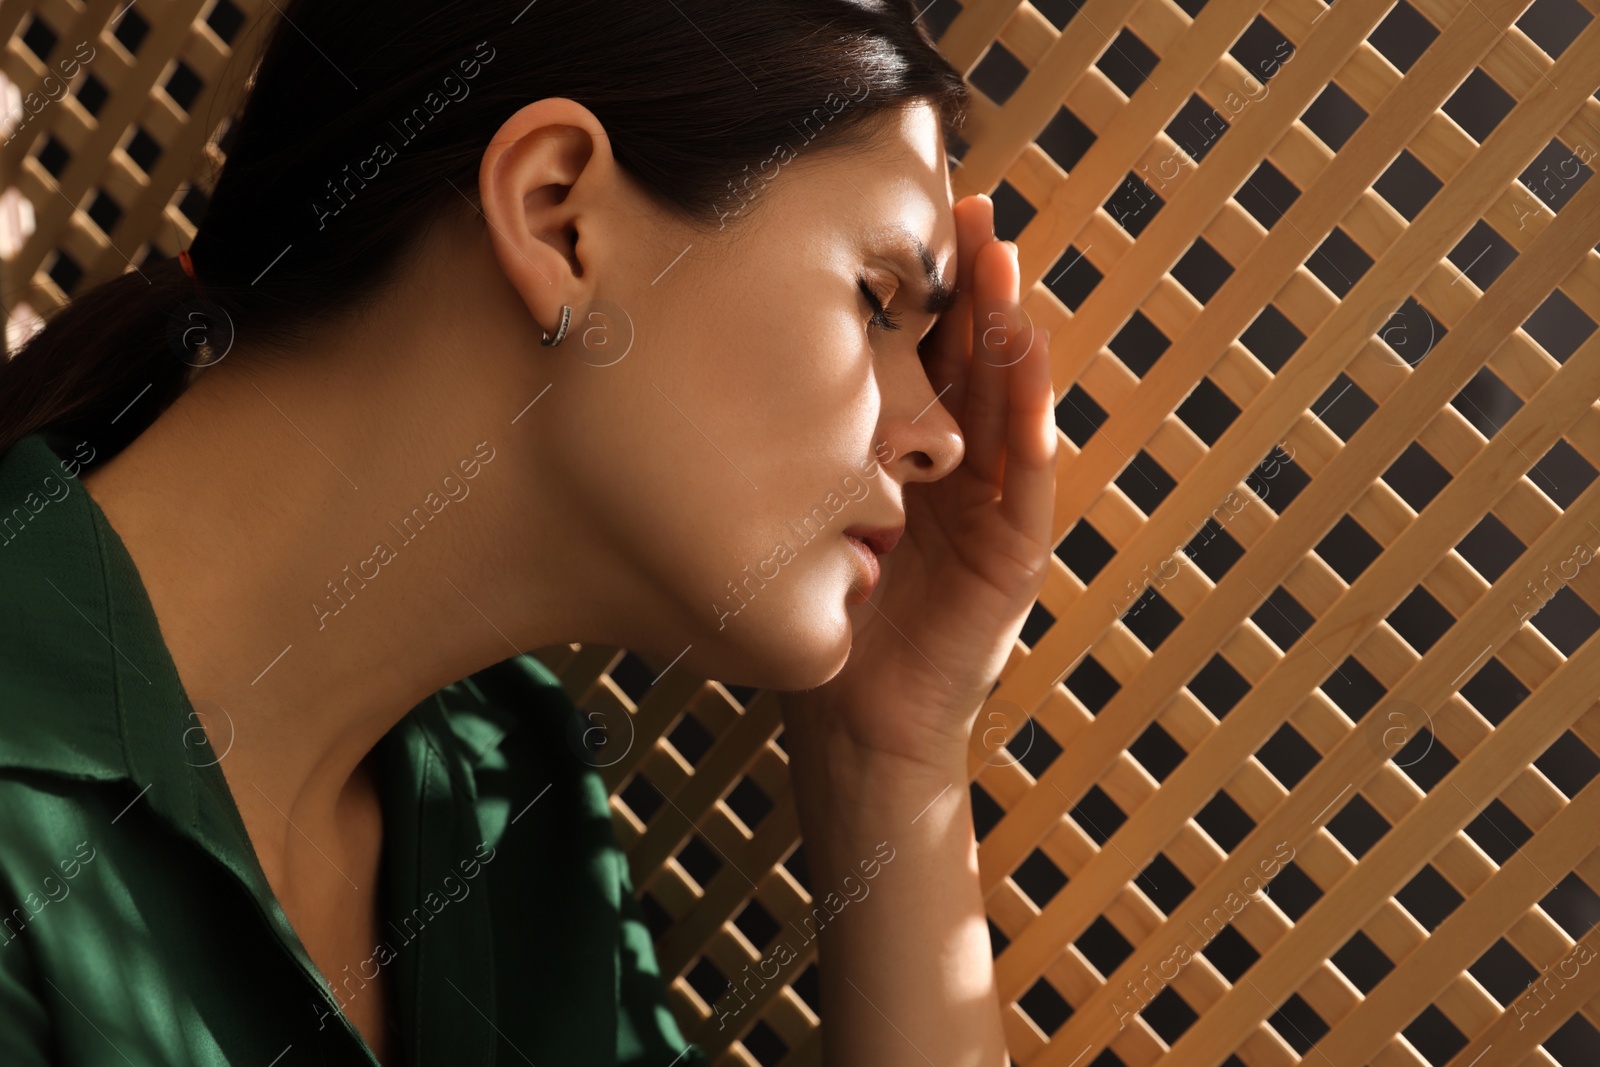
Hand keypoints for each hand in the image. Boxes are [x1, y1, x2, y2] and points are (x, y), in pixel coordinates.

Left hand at [780, 194, 1056, 772]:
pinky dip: (1032, 415)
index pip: (931, 365)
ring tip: (1002, 259)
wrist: (857, 734)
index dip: (929, 297)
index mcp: (915, 467)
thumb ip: (805, 460)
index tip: (912, 222)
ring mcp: (994, 517)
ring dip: (1009, 331)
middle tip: (970, 206)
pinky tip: (1027, 355)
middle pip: (976, 368)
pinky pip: (1030, 478)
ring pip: (1010, 407)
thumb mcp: (809, 521)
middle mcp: (962, 482)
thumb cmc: (825, 626)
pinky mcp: (1014, 561)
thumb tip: (726, 379)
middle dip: (976, 290)